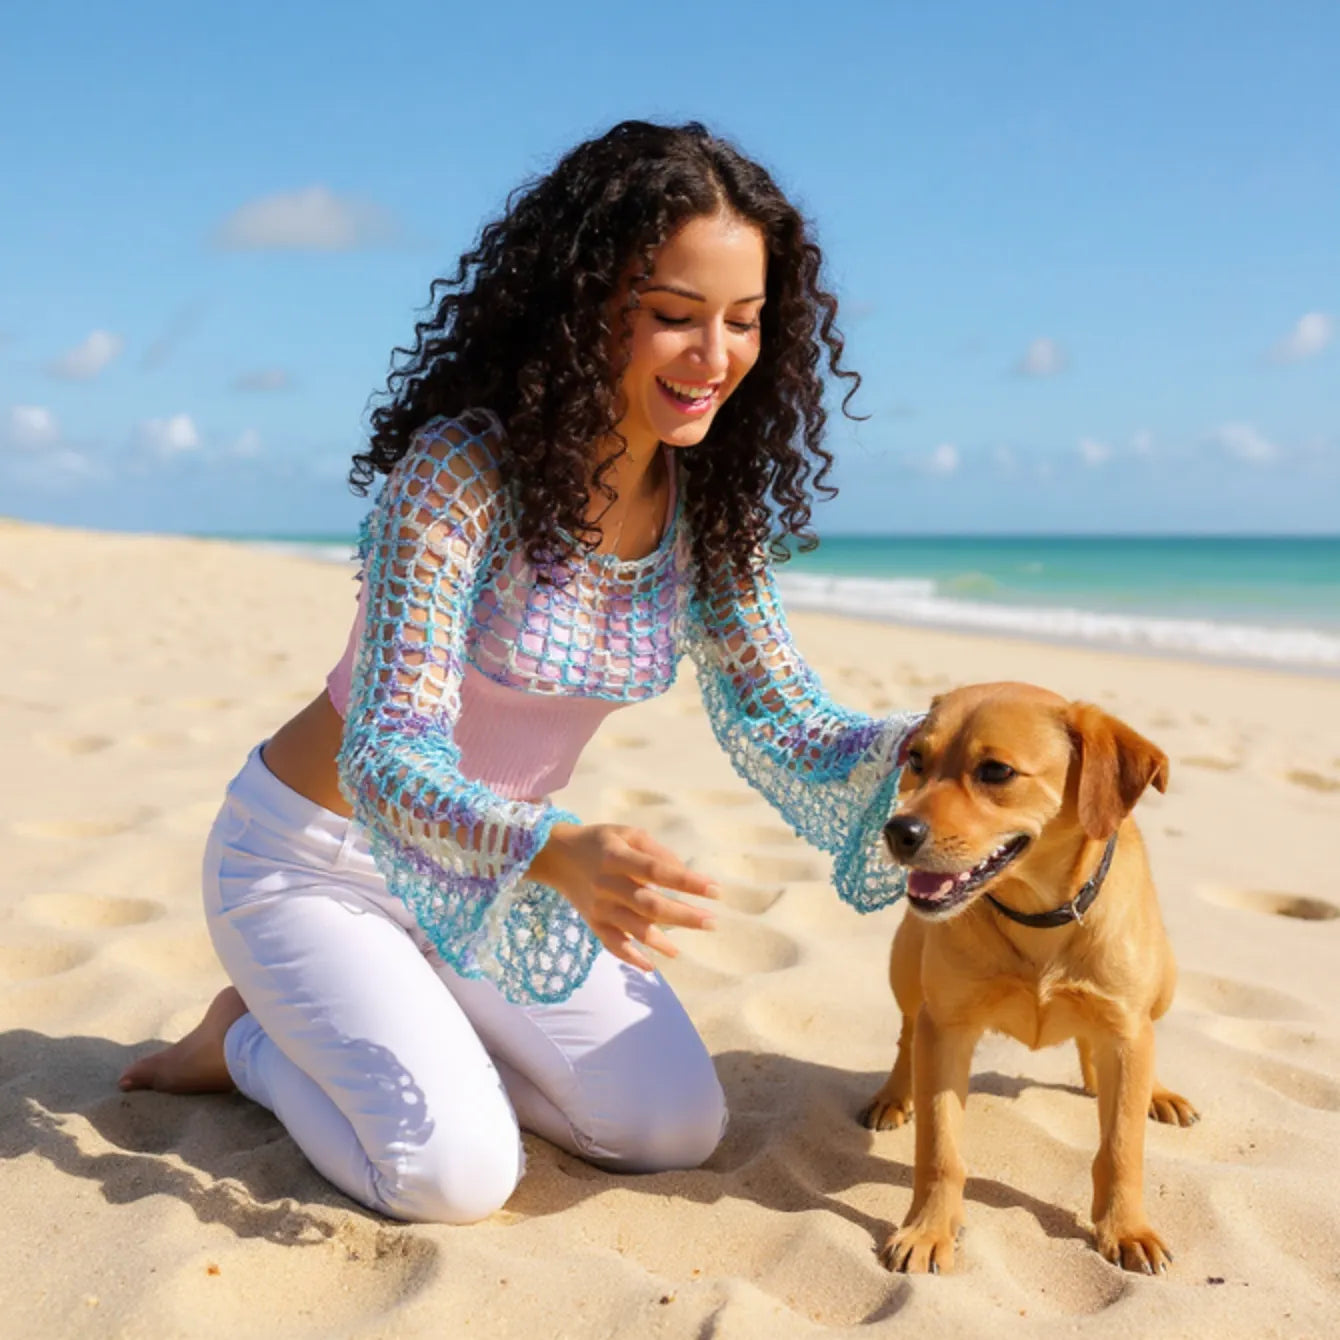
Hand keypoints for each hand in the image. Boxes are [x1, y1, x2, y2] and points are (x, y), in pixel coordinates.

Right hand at [528, 823, 718, 971]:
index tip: (715, 890)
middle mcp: (608, 884)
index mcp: (618, 857)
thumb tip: (684, 873)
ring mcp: (599, 907)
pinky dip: (631, 958)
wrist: (555, 856)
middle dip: (684, 916)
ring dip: (662, 942)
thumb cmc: (600, 842)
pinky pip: (612, 945)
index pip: (657, 871)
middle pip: (650, 905)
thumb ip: (657, 851)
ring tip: (683, 950)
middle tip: (712, 923)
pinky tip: (651, 967)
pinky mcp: (592, 923)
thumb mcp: (627, 833)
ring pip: (634, 929)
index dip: (687, 881)